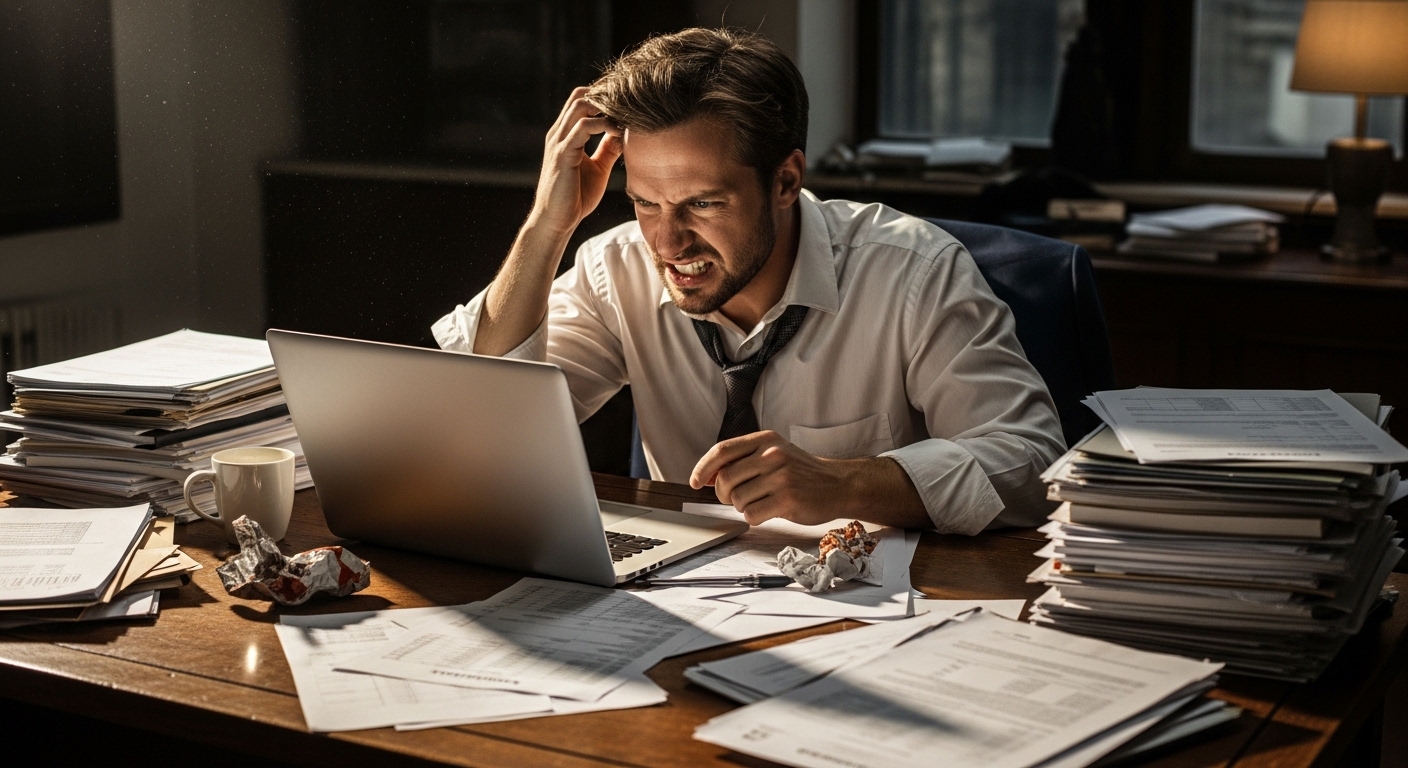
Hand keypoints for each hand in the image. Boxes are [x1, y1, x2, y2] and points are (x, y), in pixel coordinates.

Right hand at [531, 87, 622, 235]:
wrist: (557, 221)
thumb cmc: (576, 198)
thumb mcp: (598, 168)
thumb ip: (608, 149)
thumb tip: (623, 134)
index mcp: (566, 134)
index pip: (581, 100)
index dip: (603, 98)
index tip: (627, 108)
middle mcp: (559, 133)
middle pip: (580, 95)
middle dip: (606, 96)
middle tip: (628, 108)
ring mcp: (559, 141)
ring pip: (580, 104)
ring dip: (606, 107)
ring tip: (625, 117)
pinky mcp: (563, 153)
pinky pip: (583, 127)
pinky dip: (603, 124)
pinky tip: (619, 132)